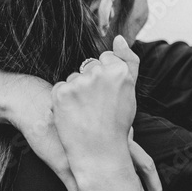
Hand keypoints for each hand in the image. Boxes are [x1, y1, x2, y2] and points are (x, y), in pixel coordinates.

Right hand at [9, 58, 159, 190]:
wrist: (37, 104)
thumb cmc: (69, 109)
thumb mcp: (96, 116)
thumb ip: (113, 127)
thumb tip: (131, 133)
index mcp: (115, 139)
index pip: (144, 164)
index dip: (153, 183)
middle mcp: (105, 151)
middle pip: (131, 182)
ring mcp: (85, 162)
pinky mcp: (66, 169)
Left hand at [51, 35, 138, 173]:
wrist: (100, 153)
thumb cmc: (116, 124)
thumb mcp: (130, 92)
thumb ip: (128, 61)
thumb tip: (119, 38)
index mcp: (119, 71)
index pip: (106, 59)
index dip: (107, 79)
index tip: (108, 97)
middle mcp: (99, 73)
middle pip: (89, 66)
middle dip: (91, 83)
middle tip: (97, 108)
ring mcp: (79, 82)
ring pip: (74, 78)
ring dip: (76, 92)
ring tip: (85, 114)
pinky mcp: (61, 92)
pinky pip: (61, 88)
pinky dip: (64, 101)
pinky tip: (73, 115)